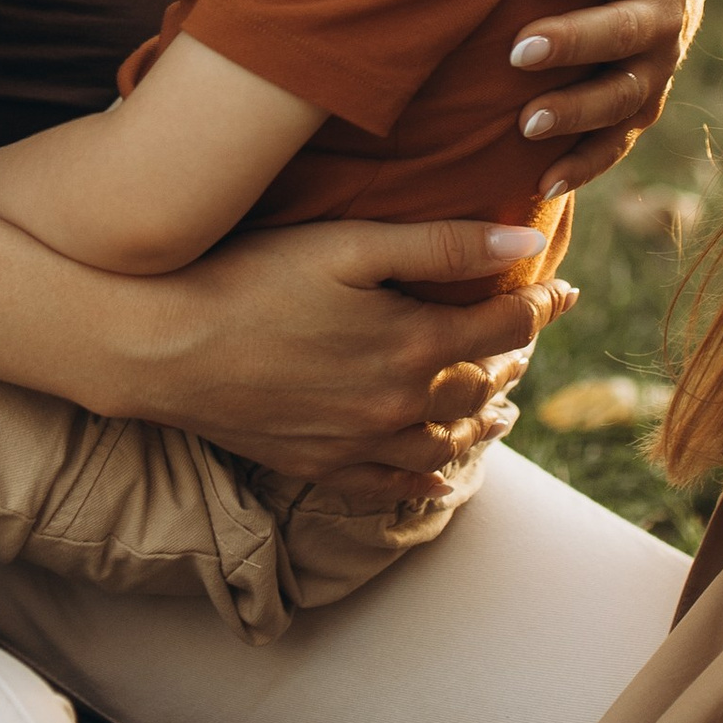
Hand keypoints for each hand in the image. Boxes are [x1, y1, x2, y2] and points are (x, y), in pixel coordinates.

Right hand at [120, 215, 574, 477]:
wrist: (159, 346)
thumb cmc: (249, 276)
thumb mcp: (348, 244)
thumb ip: (440, 245)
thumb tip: (526, 240)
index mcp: (413, 345)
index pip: (504, 325)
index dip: (541, 303)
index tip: (563, 287)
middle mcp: (396, 405)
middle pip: (479, 384)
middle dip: (513, 357)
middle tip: (528, 337)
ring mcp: (358, 443)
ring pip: (445, 441)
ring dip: (481, 420)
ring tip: (503, 406)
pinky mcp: (318, 465)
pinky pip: (391, 483)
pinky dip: (425, 476)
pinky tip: (437, 471)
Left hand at [510, 0, 702, 189]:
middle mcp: (667, 18)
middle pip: (627, 35)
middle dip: (576, 44)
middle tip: (519, 50)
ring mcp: (655, 71)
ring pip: (623, 99)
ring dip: (577, 113)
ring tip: (524, 121)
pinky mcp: (637, 113)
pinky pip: (616, 145)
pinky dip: (583, 166)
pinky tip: (542, 181)